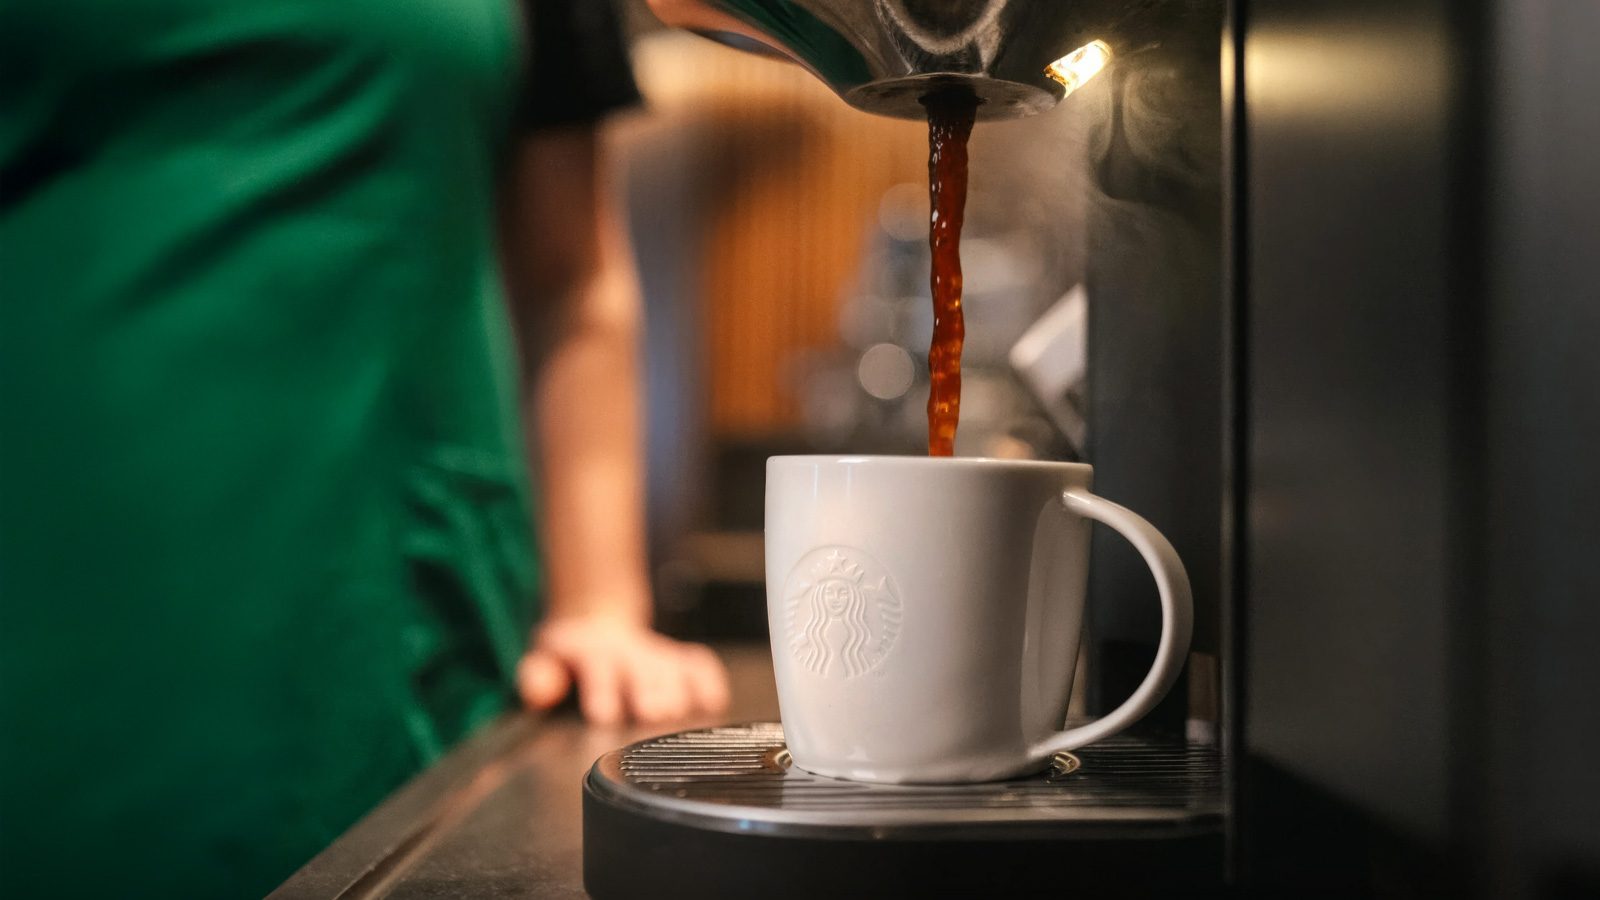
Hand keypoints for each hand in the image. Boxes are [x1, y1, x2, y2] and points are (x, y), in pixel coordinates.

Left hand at [517, 615, 731, 724]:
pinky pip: (701, 666)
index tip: (603, 713)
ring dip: (678, 691)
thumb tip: (539, 693)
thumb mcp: (544, 659)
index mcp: (594, 653)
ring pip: (674, 671)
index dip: (601, 689)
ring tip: (678, 712)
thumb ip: (538, 676)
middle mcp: (630, 654)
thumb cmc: (570, 655)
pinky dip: (709, 681)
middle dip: (647, 691)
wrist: (596, 623)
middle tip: (650, 712)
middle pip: (643, 672)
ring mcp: (658, 656)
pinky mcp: (680, 659)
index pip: (598, 668)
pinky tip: (712, 702)